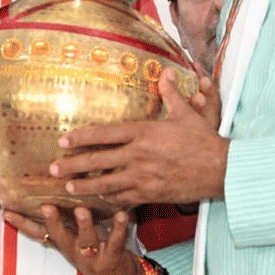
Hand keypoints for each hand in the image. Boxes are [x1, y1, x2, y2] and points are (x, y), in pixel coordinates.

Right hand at [4, 206, 145, 274]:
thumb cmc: (96, 252)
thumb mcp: (75, 238)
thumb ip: (64, 220)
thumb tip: (49, 193)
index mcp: (63, 242)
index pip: (37, 232)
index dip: (22, 223)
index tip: (7, 210)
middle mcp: (74, 249)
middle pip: (60, 236)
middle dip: (52, 222)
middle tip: (46, 207)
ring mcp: (92, 255)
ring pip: (86, 239)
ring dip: (84, 225)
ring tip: (82, 210)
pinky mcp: (112, 256)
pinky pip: (115, 241)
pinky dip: (119, 227)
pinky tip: (122, 215)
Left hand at [50, 68, 228, 204]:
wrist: (220, 170)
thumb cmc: (203, 140)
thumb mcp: (186, 113)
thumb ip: (171, 93)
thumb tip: (166, 73)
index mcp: (143, 134)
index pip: (104, 135)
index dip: (82, 138)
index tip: (64, 140)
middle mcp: (138, 156)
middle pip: (98, 162)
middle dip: (73, 166)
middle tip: (53, 169)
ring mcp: (143, 178)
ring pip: (107, 184)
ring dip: (86, 187)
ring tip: (69, 188)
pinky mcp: (151, 194)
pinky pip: (124, 199)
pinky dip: (109, 200)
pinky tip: (98, 201)